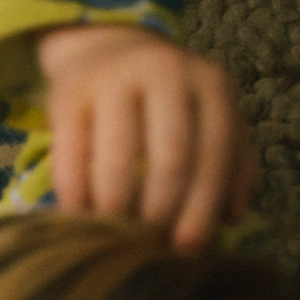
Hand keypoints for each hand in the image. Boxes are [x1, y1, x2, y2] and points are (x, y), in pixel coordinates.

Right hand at [36, 24, 259, 251]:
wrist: (107, 50)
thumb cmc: (167, 101)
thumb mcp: (208, 116)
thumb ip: (231, 161)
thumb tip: (231, 218)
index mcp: (210, 82)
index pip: (214, 151)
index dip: (202, 205)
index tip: (187, 250)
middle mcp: (166, 71)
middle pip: (170, 156)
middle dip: (161, 212)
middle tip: (148, 246)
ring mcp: (113, 78)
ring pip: (118, 158)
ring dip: (117, 208)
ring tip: (114, 238)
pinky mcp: (67, 94)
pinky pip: (70, 154)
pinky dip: (74, 194)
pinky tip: (79, 218)